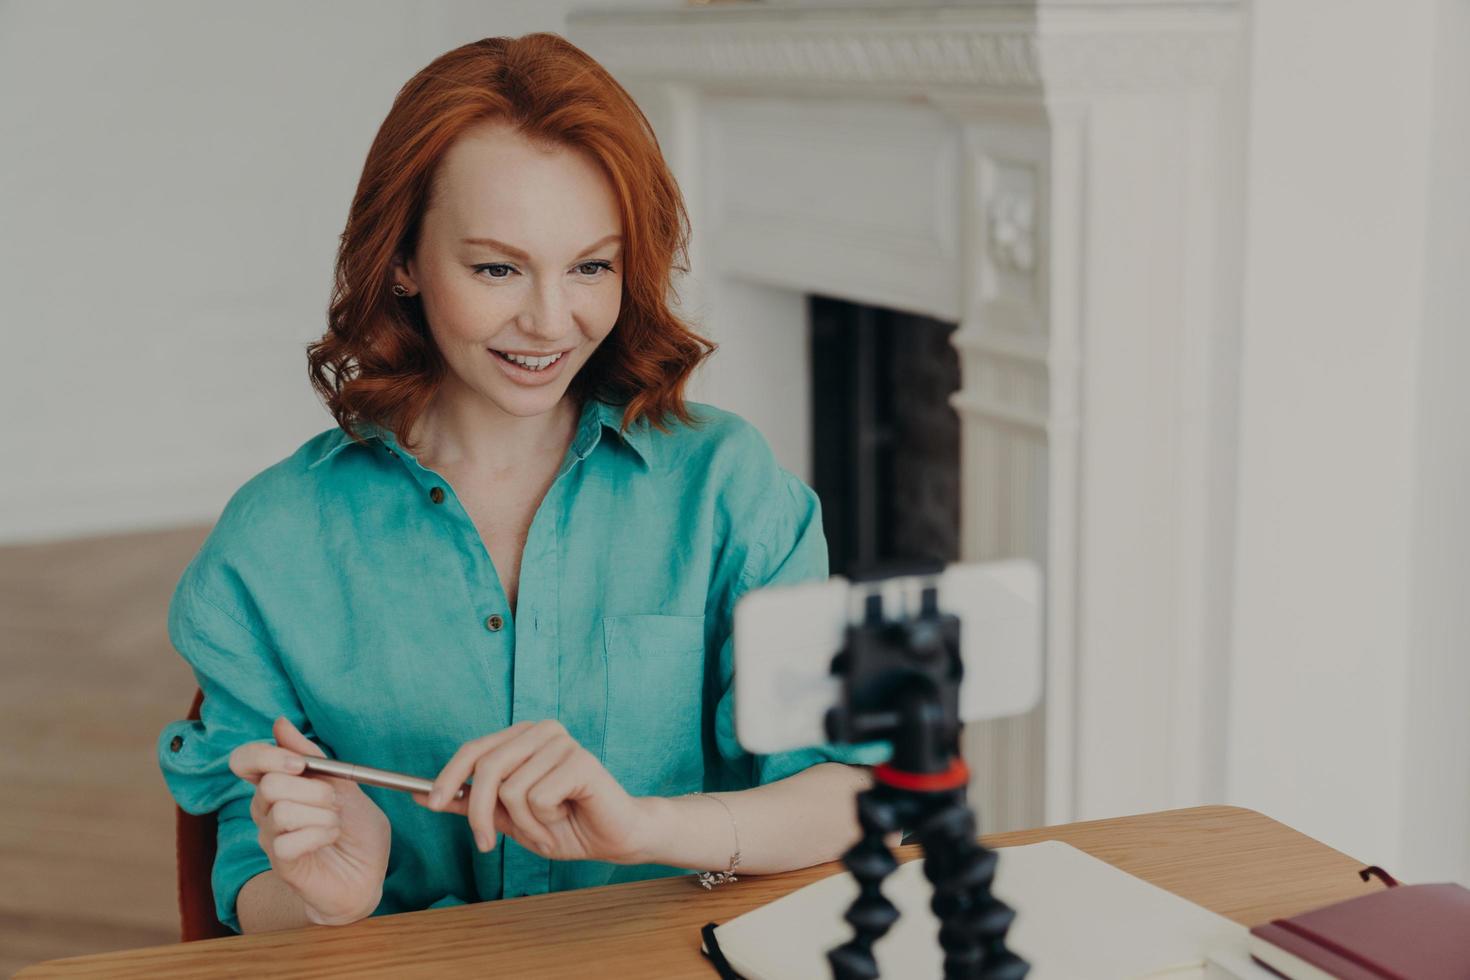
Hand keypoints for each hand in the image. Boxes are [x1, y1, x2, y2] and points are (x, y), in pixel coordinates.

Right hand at [229, 716, 391, 925]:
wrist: (368, 873)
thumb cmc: (356, 829)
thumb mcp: (344, 784)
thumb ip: (312, 757)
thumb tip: (280, 723)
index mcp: (280, 783)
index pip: (245, 760)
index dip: (267, 756)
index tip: (301, 765)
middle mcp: (266, 808)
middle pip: (269, 784)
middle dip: (314, 789)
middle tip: (335, 802)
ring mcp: (270, 836)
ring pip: (281, 811)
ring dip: (322, 814)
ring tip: (336, 824)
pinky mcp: (280, 861)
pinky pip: (289, 840)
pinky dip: (320, 835)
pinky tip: (329, 840)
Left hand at [415, 719, 652, 864]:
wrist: (613, 838)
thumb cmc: (564, 825)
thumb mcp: (507, 818)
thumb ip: (470, 803)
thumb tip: (422, 794)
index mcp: (523, 737)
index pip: (474, 749)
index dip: (448, 776)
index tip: (432, 804)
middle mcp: (541, 731)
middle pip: (487, 768)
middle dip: (479, 813)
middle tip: (485, 844)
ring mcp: (562, 743)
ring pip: (511, 790)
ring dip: (523, 824)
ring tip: (544, 829)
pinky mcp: (580, 761)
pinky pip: (537, 798)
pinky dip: (543, 822)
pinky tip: (562, 820)